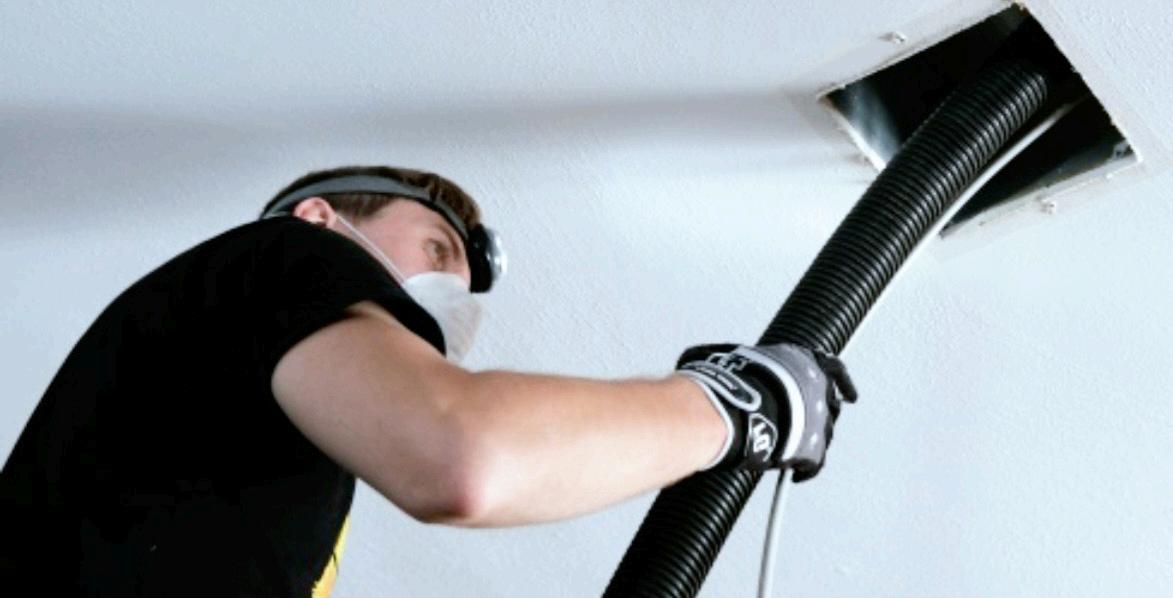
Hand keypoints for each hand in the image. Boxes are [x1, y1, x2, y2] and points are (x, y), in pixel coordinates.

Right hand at [677, 343, 856, 480]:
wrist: (732, 408)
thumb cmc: (727, 380)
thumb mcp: (727, 355)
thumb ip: (736, 360)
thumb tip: (713, 359)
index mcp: (801, 361)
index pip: (832, 368)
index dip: (840, 380)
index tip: (846, 389)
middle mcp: (817, 388)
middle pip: (829, 403)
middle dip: (819, 414)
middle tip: (805, 422)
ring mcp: (818, 419)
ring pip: (824, 433)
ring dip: (809, 440)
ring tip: (791, 448)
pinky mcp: (812, 448)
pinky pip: (814, 462)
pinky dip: (804, 469)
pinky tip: (795, 473)